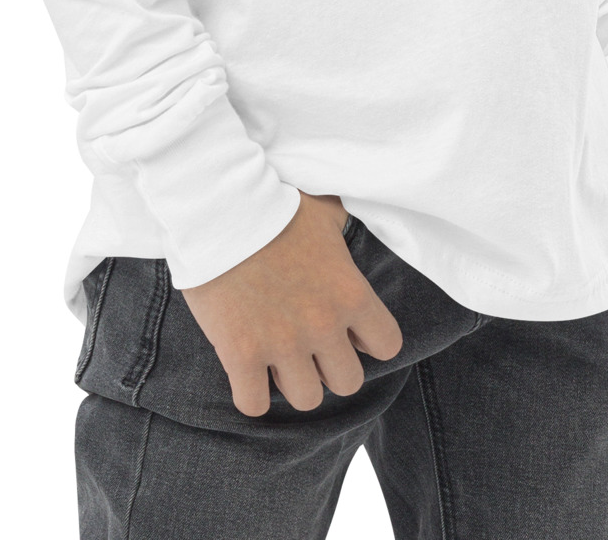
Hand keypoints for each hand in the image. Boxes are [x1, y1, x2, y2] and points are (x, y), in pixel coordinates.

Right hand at [178, 190, 404, 416]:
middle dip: (329, 366)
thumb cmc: (275, 202)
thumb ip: (344, 231)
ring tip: (276, 354)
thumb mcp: (325, 210)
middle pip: (347, 382)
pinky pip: (254, 405)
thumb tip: (347, 230)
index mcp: (350, 292)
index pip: (387, 345)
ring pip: (306, 399)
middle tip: (308, 344)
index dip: (367, 339)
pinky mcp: (241, 355)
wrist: (219, 207)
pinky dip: (250, 393)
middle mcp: (324, 325)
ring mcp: (282, 344)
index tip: (348, 329)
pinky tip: (246, 368)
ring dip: (292, 380)